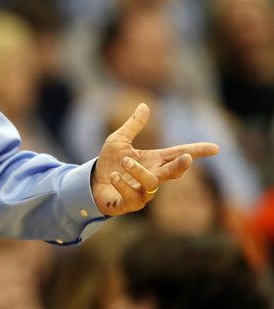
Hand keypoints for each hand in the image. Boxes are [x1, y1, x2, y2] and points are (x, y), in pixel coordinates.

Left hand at [93, 103, 218, 215]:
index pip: (178, 154)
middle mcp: (153, 176)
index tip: (216, 148)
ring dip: (138, 171)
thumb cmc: (109, 162)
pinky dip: (123, 185)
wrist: (92, 183)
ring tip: (125, 160)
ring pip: (151, 183)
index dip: (197, 151)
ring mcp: (143, 192)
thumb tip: (144, 105)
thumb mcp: (118, 140)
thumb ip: (133, 125)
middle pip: (173, 172)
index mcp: (154, 161)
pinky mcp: (129, 204)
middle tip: (187, 158)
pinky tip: (114, 177)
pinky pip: (131, 196)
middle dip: (181, 166)